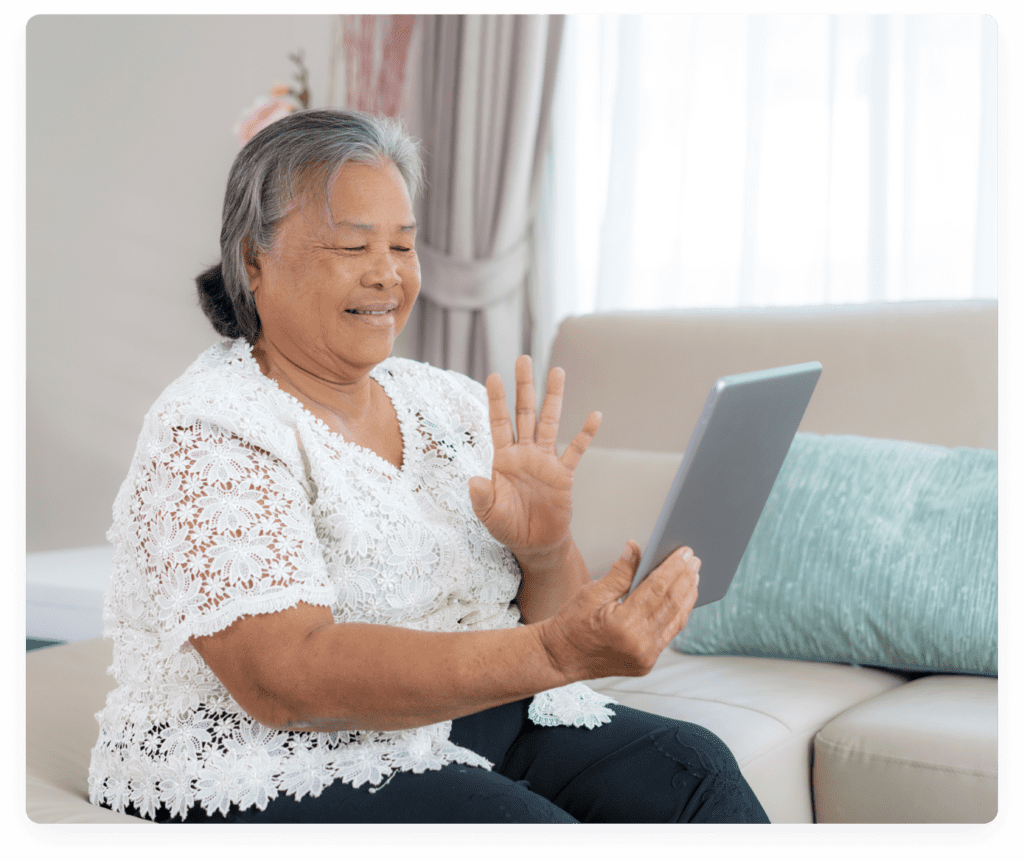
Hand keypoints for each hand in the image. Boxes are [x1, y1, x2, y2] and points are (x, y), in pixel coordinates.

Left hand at [468, 355, 600, 561]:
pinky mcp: (564, 474)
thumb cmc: (508, 527)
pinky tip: (594, 415)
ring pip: (549, 422)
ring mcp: (545, 461)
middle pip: (524, 413)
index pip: (499, 423)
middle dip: (524, 386)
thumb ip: (482, 497)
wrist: (535, 544)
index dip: (496, 400)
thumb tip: (474, 480)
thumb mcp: (489, 515)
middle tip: (523, 359)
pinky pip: (576, 450)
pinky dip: (585, 434)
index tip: (494, 376)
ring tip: (557, 371)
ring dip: (553, 398)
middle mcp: (524, 453)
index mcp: (503, 459)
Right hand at [536, 542, 700, 680]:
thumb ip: (620, 572)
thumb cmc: (571, 624)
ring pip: (675, 621)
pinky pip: (668, 634)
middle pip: (671, 604)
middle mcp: (640, 645)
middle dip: (685, 578)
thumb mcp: (591, 593)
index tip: (685, 551)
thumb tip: (637, 548)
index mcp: (624, 625)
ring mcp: (645, 657)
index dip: (673, 568)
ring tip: (693, 575)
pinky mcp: (646, 663)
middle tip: (694, 559)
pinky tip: (681, 598)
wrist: (560, 658)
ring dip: (687, 596)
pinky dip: (677, 614)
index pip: (657, 589)